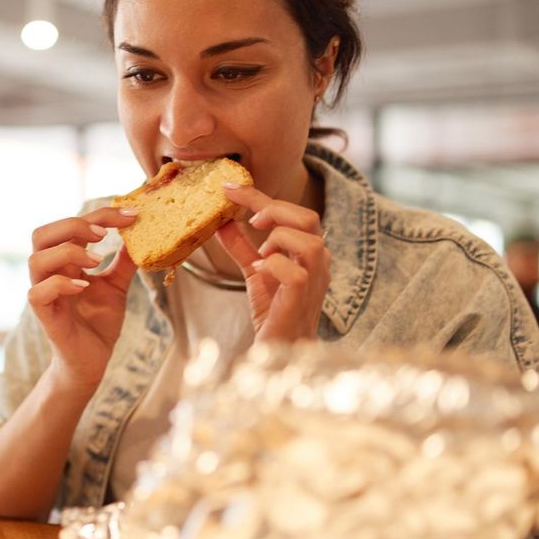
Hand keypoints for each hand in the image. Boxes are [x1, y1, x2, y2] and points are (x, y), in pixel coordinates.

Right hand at [27, 207, 137, 387]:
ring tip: (98, 259)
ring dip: (68, 252)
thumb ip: (124, 262)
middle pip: (41, 234)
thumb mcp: (117, 287)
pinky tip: (85, 286)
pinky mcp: (45, 316)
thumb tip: (140, 235)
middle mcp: (50, 273)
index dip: (101, 214)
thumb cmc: (98, 323)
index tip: (132, 214)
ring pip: (36, 259)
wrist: (91, 362)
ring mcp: (44, 294)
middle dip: (73, 225)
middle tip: (104, 233)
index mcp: (64, 262)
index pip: (72, 226)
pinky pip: (38, 293)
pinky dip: (61, 284)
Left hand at [215, 184, 329, 341]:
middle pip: (309, 218)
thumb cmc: (275, 311)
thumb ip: (241, 246)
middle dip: (275, 211)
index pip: (293, 213)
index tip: (230, 188)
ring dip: (278, 240)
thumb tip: (221, 221)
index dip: (260, 197)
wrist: (279, 350)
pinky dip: (273, 266)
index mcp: (309, 251)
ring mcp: (314, 281)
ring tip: (261, 255)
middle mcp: (318, 263)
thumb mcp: (254, 270)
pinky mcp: (302, 300)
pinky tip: (259, 272)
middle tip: (252, 222)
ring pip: (309, 242)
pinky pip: (296, 273)